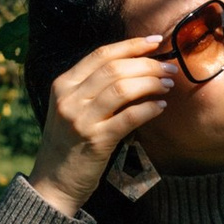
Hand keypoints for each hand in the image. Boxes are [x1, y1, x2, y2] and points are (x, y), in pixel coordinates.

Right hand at [27, 31, 177, 214]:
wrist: (53, 182)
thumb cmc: (69, 143)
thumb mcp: (72, 109)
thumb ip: (94, 88)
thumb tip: (137, 67)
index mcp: (63, 84)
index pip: (101, 54)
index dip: (131, 45)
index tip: (156, 41)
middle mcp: (69, 98)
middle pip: (115, 68)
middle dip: (147, 64)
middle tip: (169, 67)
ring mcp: (80, 119)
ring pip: (122, 88)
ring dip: (151, 83)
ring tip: (168, 84)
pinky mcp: (95, 140)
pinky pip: (129, 117)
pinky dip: (148, 109)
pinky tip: (160, 107)